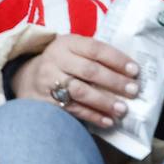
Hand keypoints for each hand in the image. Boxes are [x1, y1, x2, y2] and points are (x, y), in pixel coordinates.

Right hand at [12, 34, 139, 128]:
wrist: (27, 78)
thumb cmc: (63, 62)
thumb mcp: (74, 49)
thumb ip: (95, 55)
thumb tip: (129, 70)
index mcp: (67, 43)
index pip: (96, 49)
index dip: (117, 60)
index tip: (135, 70)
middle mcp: (56, 60)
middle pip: (90, 71)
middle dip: (114, 82)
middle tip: (133, 91)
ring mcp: (48, 81)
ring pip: (80, 92)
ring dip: (104, 102)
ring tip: (122, 109)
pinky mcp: (46, 101)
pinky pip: (73, 110)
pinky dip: (92, 116)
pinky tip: (107, 121)